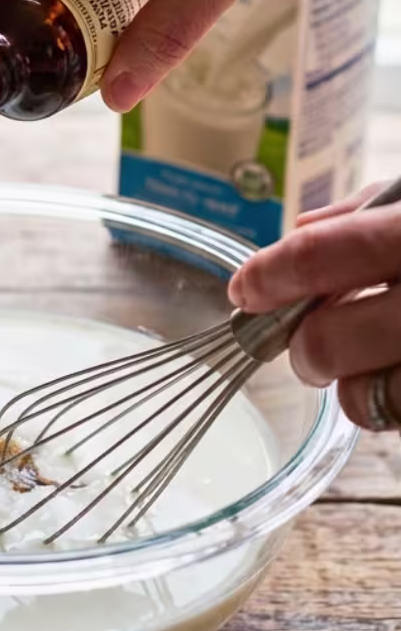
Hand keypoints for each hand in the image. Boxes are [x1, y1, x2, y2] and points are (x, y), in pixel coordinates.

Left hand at [229, 183, 400, 430]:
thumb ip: (365, 215)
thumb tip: (299, 233)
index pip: (322, 254)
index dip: (270, 277)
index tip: (244, 290)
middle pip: (326, 341)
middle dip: (302, 345)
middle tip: (308, 338)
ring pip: (362, 399)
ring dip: (346, 385)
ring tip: (363, 362)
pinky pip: (394, 416)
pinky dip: (383, 399)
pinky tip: (393, 371)